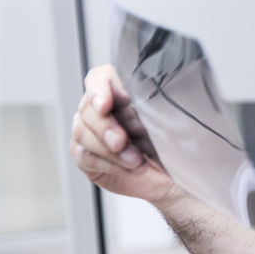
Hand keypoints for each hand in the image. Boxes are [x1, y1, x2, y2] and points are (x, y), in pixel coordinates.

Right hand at [71, 65, 180, 204]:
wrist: (171, 175)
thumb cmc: (169, 144)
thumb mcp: (170, 123)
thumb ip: (157, 108)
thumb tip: (152, 101)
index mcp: (121, 93)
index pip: (100, 78)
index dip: (100, 88)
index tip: (107, 104)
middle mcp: (101, 110)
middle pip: (88, 108)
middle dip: (105, 126)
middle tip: (121, 141)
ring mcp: (89, 132)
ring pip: (83, 133)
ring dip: (110, 150)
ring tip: (135, 159)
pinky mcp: (86, 156)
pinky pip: (87, 157)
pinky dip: (111, 164)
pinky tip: (131, 167)